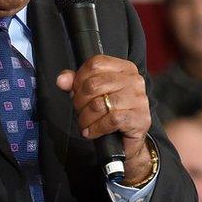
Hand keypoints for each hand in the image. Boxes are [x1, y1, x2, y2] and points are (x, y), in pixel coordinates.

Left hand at [56, 55, 152, 183]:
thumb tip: (62, 80)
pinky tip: (91, 131)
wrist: (128, 138)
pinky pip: (111, 120)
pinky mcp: (140, 118)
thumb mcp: (90, 94)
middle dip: (79, 101)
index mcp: (124, 68)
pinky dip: (96, 128)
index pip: (96, 64)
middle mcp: (134, 81)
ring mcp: (139, 99)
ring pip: (100, 104)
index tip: (76, 92)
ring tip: (84, 123)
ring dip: (85, 118)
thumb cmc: (109, 111)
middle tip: (79, 111)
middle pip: (94, 84)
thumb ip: (75, 83)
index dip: (79, 79)